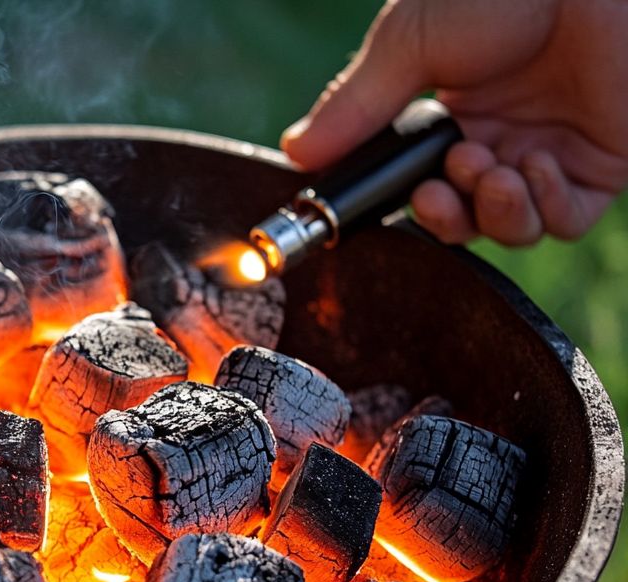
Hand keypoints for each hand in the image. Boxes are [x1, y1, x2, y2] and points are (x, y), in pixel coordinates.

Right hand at [280, 0, 627, 245]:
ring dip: (492, 214)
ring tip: (486, 170)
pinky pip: (564, 219)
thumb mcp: (408, 43)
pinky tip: (533, 163)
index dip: (404, 205)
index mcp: (452, 112)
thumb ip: (354, 106)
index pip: (419, 184)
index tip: (391, 202)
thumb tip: (294, 153)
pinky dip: (543, 207)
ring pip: (510, 227)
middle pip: (461, 218)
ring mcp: (548, 149)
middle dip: (445, 216)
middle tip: (439, 188)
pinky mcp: (600, 162)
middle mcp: (499, 136)